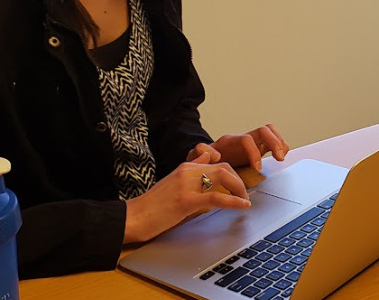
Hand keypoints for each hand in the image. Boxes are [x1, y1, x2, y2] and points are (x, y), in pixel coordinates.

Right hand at [122, 161, 249, 243]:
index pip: (215, 160)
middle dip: (239, 180)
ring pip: (223, 176)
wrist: (133, 217)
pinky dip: (234, 201)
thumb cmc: (152, 207)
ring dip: (240, 189)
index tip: (238, 183)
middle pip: (224, 167)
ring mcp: (187, 184)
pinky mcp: (186, 200)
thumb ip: (191, 181)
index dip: (231, 171)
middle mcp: (187, 170)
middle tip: (244, 194)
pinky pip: (217, 197)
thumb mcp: (173, 186)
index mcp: (184, 167)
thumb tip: (210, 183)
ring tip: (245, 200)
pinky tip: (242, 206)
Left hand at [190, 124, 289, 172]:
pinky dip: (280, 147)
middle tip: (279, 158)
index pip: (246, 140)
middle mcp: (242, 139)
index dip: (254, 152)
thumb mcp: (195, 158)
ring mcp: (251, 143)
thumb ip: (199, 153)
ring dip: (279, 142)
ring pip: (270, 132)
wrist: (204, 162)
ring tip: (282, 157)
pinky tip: (280, 157)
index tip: (257, 168)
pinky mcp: (257, 149)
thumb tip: (214, 153)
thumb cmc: (202, 161)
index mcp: (229, 142)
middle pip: (263, 130)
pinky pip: (273, 142)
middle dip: (274, 142)